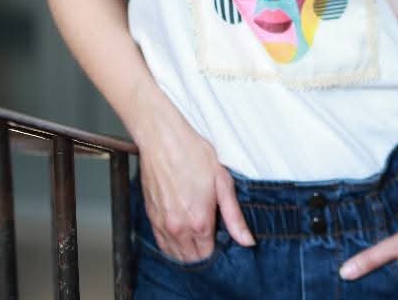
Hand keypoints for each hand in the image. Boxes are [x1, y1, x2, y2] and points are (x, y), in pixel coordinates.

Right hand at [135, 96, 254, 262]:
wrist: (163, 139)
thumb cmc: (192, 153)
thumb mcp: (222, 181)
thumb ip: (234, 216)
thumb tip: (247, 240)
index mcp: (198, 222)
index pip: (208, 254)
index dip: (217, 247)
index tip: (220, 234)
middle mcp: (178, 228)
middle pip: (191, 258)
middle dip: (202, 251)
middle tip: (210, 233)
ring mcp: (161, 223)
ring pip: (174, 254)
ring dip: (186, 251)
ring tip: (196, 233)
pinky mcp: (151, 216)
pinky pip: (161, 243)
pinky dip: (171, 244)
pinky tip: (180, 230)